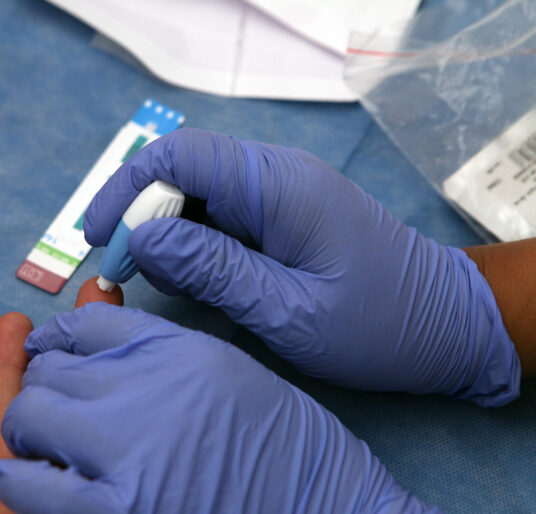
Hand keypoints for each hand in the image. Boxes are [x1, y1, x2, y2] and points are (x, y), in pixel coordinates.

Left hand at [0, 304, 460, 513]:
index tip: (47, 354)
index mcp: (180, 349)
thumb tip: (105, 351)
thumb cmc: (295, 455)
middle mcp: (149, 386)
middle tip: (47, 413)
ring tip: (38, 449)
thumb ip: (169, 359)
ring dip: (26, 432)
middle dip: (41, 389)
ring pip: (32, 416)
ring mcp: (132, 449)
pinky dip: (19, 483)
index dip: (57, 339)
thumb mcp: (235, 376)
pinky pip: (36, 487)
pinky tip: (21, 482)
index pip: (88, 324)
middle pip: (51, 368)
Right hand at [83, 128, 519, 405]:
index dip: (128, 190)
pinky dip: (189, 246)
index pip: (182, 155)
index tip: (100, 238)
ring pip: (195, 194)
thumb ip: (213, 271)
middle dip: (139, 215)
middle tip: (118, 269)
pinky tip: (185, 281)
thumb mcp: (289, 310)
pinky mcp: (278, 219)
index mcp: (278, 186)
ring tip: (148, 280)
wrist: (445, 325)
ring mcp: (276, 196)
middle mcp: (274, 177)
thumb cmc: (376, 324)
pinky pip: (218, 218)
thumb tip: (141, 239)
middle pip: (181, 170)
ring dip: (161, 233)